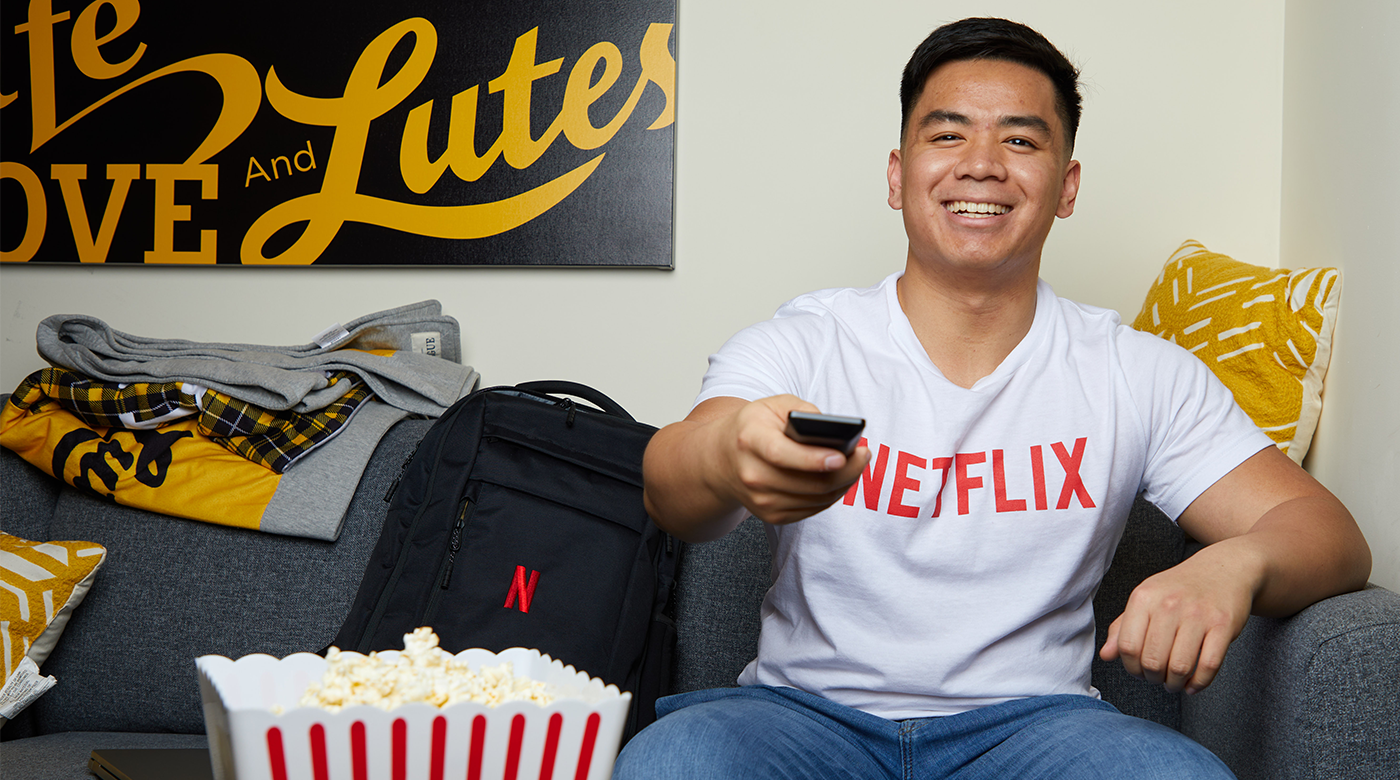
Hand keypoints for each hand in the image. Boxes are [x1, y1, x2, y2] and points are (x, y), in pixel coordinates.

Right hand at [716, 395, 870, 525]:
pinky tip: (842, 479)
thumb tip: (836, 431)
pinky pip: (812, 509)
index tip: (841, 456)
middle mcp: (752, 475)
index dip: (813, 459)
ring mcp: (761, 500)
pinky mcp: (771, 515)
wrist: (722, 459)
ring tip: (858, 464)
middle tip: (864, 455)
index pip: (781, 455)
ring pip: (816, 498)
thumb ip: (804, 411)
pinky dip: (832, 495)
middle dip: (845, 471)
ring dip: (843, 483)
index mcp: (749, 441)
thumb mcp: (773, 406)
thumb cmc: (754, 427)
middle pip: (808, 483)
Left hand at [1098, 547, 1255, 694]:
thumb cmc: (1179, 589)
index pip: (1127, 646)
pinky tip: (1193, 684)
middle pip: (1153, 660)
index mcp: (1144, 597)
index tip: (1139, 672)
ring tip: (1175, 683)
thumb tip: (1106, 655)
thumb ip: (1122, 627)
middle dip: (1153, 678)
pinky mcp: (1223, 625)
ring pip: (1180, 667)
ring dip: (1175, 684)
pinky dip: (1199, 683)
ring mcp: (1198, 614)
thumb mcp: (1145, 599)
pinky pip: (1209, 665)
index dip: (1131, 668)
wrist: (1223, 569)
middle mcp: (1169, 604)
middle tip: (1158, 678)